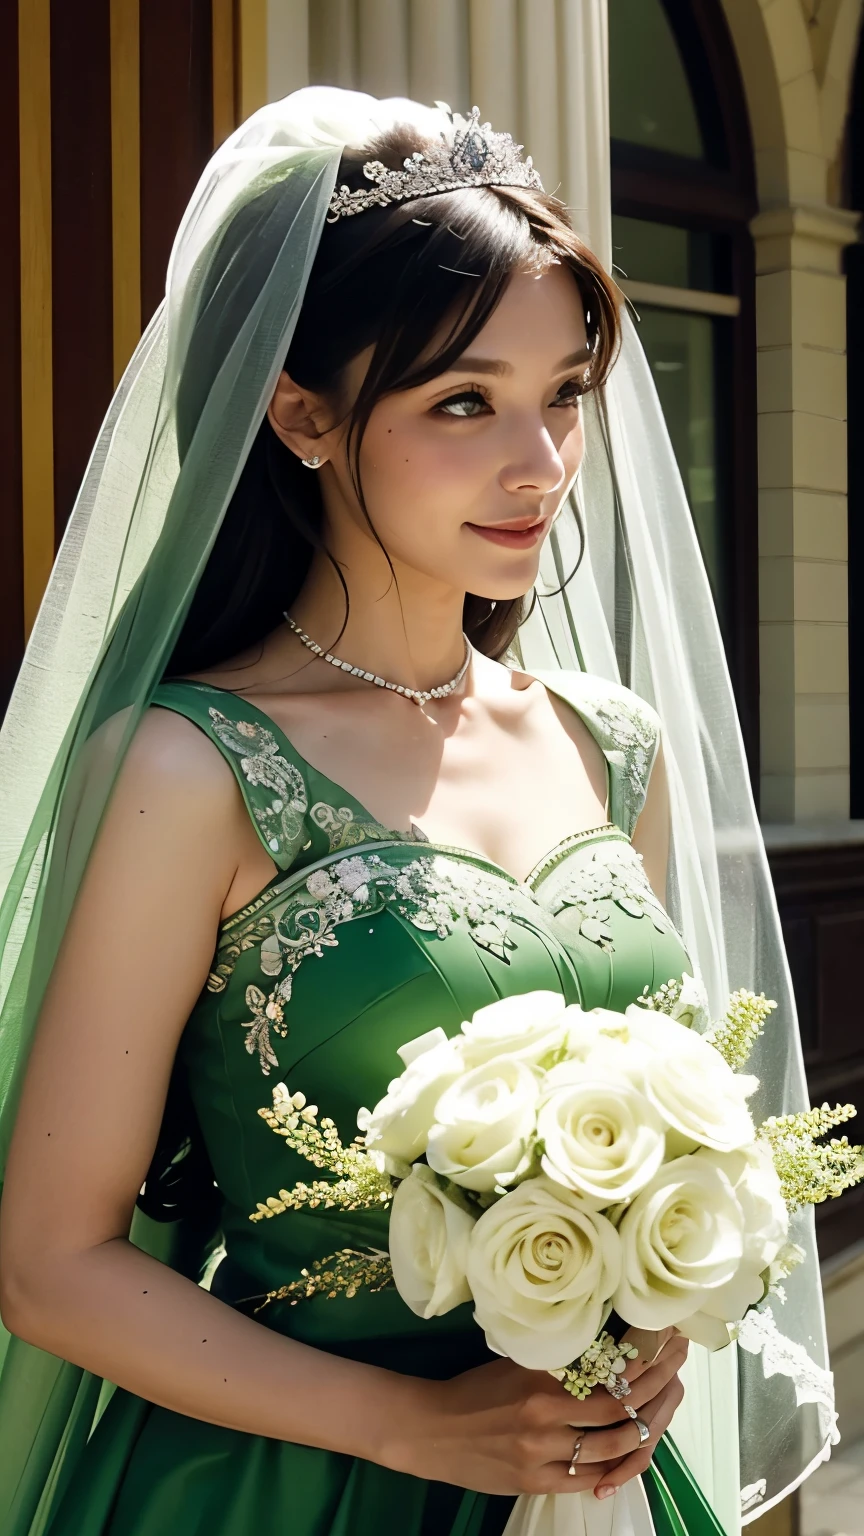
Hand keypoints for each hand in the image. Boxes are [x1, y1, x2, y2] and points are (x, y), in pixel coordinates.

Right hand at [383, 1332, 687, 1497]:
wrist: (432, 1431)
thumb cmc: (475, 1389)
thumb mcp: (515, 1361)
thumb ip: (558, 1359)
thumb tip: (606, 1345)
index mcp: (540, 1377)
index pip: (606, 1368)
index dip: (642, 1357)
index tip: (664, 1338)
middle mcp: (544, 1415)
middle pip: (619, 1407)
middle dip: (656, 1386)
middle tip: (676, 1364)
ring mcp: (542, 1453)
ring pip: (612, 1446)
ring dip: (644, 1428)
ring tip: (663, 1408)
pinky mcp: (536, 1482)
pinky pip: (588, 1478)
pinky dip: (615, 1468)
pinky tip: (633, 1453)